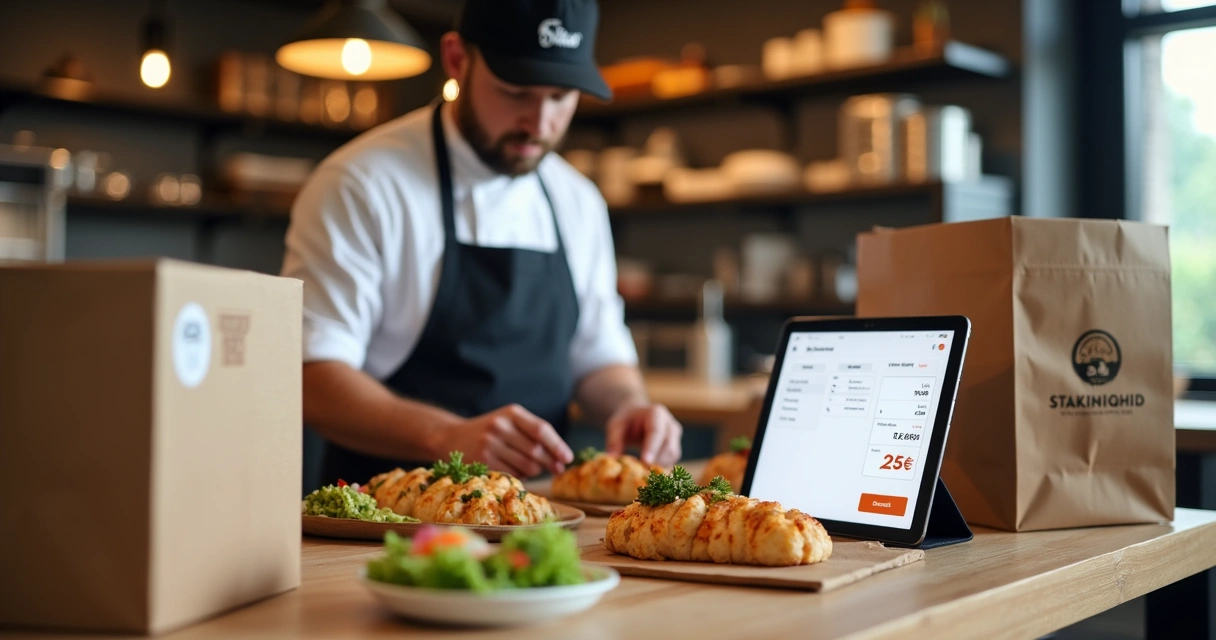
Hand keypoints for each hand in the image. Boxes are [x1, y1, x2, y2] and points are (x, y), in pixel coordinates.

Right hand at [438, 404, 572, 477]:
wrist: (452, 437)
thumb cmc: (490, 431)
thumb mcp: (509, 421)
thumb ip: (533, 433)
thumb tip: (561, 456)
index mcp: (512, 413)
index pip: (541, 430)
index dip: (557, 446)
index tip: (568, 458)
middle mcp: (500, 426)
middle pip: (536, 450)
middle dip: (551, 462)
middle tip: (559, 469)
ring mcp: (490, 444)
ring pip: (526, 465)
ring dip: (536, 470)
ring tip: (535, 469)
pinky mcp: (483, 461)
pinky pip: (513, 474)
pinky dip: (521, 476)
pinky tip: (519, 472)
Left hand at [604, 403, 681, 466]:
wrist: (637, 418)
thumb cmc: (626, 421)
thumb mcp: (615, 426)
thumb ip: (614, 441)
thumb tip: (612, 458)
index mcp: (656, 413)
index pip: (656, 431)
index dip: (652, 448)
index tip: (645, 462)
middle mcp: (670, 424)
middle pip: (668, 445)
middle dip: (655, 460)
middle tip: (641, 473)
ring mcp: (675, 436)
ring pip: (672, 455)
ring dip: (659, 466)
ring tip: (642, 473)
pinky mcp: (675, 448)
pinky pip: (671, 461)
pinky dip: (661, 468)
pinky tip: (648, 472)